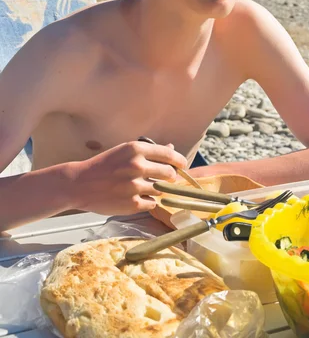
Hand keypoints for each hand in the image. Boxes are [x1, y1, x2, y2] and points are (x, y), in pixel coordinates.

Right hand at [69, 141, 186, 214]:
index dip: (179, 161)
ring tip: (145, 187)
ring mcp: (135, 186)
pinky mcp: (132, 204)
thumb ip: (149, 151)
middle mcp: (137, 166)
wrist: (79, 184)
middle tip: (166, 178)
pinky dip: (148, 201)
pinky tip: (136, 197)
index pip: (169, 155)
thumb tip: (172, 149)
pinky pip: (152, 203)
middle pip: (169, 173)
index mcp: (136, 149)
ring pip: (160, 189)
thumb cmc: (103, 165)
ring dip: (157, 189)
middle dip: (170, 176)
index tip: (183, 165)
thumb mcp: (124, 151)